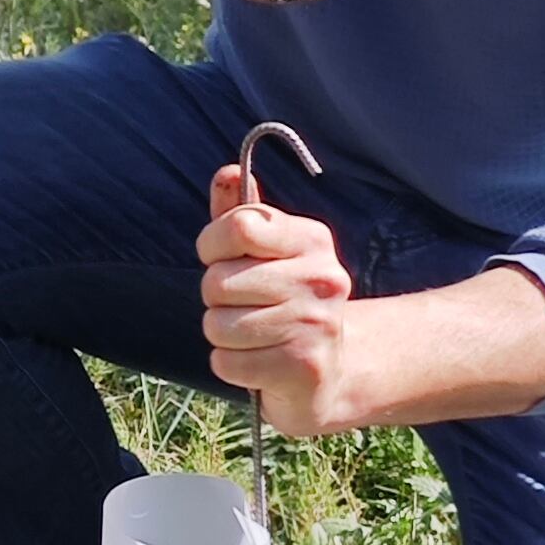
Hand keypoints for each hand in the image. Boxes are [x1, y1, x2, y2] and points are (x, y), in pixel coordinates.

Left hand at [199, 162, 363, 433]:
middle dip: (216, 297)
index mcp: (312, 240)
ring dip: (222, 334)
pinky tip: (257, 361)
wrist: (331, 370)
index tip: (221, 257)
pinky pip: (226, 362)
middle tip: (244, 305)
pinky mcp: (302, 368)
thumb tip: (227, 174)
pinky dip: (230, 365)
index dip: (213, 244)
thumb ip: (241, 213)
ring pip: (217, 325)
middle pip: (218, 280)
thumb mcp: (267, 252)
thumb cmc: (285, 300)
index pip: (240, 225)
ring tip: (251, 335)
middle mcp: (321, 278)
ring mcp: (315, 324)